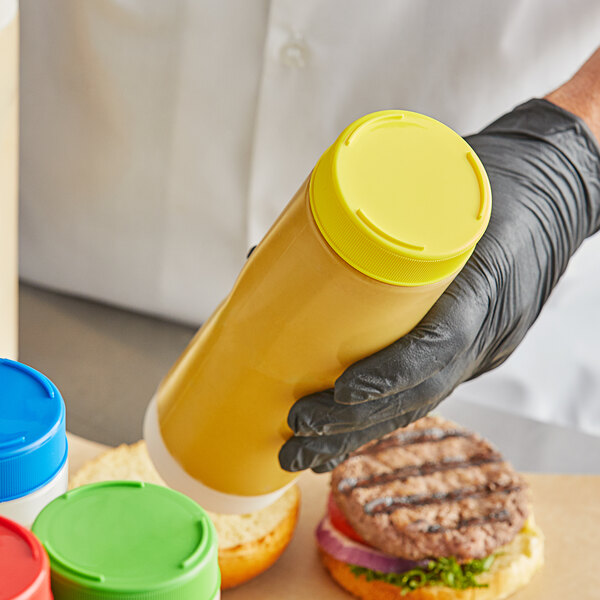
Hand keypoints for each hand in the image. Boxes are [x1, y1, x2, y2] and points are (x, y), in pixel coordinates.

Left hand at [279, 86, 599, 472]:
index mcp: (487, 280)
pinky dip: (381, 417)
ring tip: (305, 456)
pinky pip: (426, 391)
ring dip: (360, 434)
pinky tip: (342, 438)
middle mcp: (487, 326)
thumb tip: (265, 255)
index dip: (394, 372)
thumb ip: (367, 213)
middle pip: (423, 390)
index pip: (445, 341)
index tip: (344, 390)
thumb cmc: (493, 180)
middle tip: (297, 431)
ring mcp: (482, 343)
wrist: (553, 193)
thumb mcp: (443, 177)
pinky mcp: (470, 347)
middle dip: (356, 420)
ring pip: (420, 402)